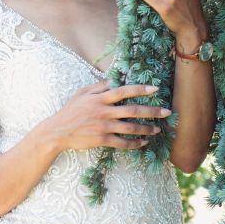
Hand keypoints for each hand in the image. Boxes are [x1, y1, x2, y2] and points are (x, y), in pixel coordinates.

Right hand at [43, 80, 170, 151]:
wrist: (57, 132)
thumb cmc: (69, 112)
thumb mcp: (80, 95)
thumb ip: (97, 87)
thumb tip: (113, 80)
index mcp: (99, 99)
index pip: (123, 91)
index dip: (140, 89)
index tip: (155, 89)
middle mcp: (103, 112)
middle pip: (133, 110)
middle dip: (152, 111)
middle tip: (167, 112)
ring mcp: (103, 126)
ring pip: (131, 127)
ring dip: (147, 129)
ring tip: (157, 129)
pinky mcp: (101, 140)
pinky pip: (123, 142)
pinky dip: (135, 143)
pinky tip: (143, 143)